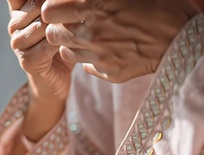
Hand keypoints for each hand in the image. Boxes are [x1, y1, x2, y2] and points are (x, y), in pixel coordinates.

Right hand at [5, 0, 73, 154]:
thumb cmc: (60, 47)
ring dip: (61, 28)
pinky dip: (62, 45)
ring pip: (42, 24)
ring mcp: (17, 44)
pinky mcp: (26, 60)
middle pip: (35, 6)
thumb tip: (58, 0)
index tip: (46, 4)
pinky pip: (47, 44)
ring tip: (72, 34)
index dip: (36, 0)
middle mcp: (14, 26)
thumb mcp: (57, 21)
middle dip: (56, 11)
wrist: (56, 80)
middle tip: (72, 19)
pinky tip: (68, 48)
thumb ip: (54, 8)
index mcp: (18, 13)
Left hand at [42, 0, 200, 82]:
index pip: (49, 11)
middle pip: (52, 34)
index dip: (52, 9)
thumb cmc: (158, 5)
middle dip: (58, 28)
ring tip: (87, 37)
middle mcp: (90, 31)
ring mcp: (98, 54)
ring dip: (71, 44)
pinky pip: (85, 67)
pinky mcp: (108, 71)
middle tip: (71, 24)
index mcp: (94, 4)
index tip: (61, 9)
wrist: (183, 37)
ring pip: (65, 52)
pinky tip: (103, 51)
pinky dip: (89, 59)